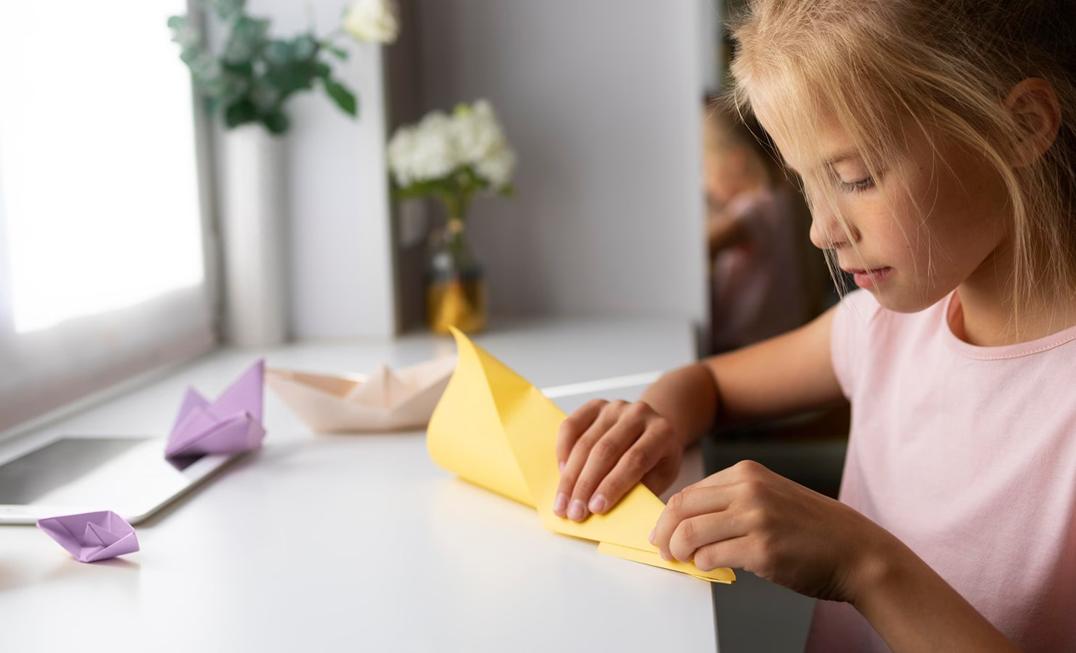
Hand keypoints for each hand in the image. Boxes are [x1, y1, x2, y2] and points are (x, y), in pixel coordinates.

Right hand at [554, 399, 683, 521]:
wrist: (653, 428)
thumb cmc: (658, 458)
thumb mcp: (661, 476)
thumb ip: (641, 489)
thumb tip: (612, 510)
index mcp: (661, 432)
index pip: (634, 460)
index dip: (613, 485)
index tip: (596, 509)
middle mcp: (638, 414)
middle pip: (605, 451)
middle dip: (586, 486)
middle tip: (574, 512)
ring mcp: (615, 407)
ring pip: (586, 442)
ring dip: (570, 476)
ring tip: (562, 502)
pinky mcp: (595, 406)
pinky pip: (571, 426)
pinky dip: (563, 450)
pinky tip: (562, 472)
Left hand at [651, 460, 898, 602]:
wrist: (856, 551)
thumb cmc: (813, 529)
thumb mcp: (770, 496)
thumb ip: (731, 501)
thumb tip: (688, 522)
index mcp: (748, 473)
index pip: (689, 491)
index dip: (669, 515)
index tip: (662, 531)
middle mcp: (749, 490)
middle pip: (682, 508)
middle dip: (663, 532)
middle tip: (662, 549)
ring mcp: (756, 518)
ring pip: (690, 532)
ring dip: (677, 551)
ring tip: (681, 561)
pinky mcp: (761, 549)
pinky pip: (711, 557)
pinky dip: (702, 565)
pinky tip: (709, 567)